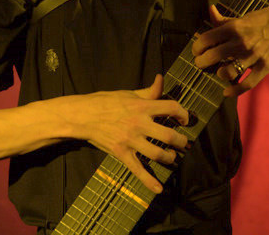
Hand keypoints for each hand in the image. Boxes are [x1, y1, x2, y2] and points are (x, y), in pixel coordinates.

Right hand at [60, 74, 188, 193]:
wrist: (84, 115)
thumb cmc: (106, 101)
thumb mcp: (129, 94)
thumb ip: (148, 91)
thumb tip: (161, 79)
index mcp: (142, 106)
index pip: (171, 107)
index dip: (183, 113)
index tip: (185, 119)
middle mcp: (139, 123)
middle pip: (169, 135)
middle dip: (181, 141)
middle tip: (183, 143)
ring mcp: (130, 140)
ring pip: (158, 154)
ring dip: (170, 158)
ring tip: (171, 156)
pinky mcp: (122, 153)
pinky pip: (138, 170)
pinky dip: (149, 182)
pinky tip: (159, 189)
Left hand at [192, 4, 268, 96]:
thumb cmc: (267, 18)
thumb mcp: (245, 17)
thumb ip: (225, 19)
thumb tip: (211, 9)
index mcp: (234, 27)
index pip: (206, 39)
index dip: (197, 47)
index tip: (196, 50)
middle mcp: (241, 42)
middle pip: (213, 56)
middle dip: (201, 62)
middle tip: (200, 63)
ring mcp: (254, 55)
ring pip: (228, 71)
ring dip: (219, 73)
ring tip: (218, 71)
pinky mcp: (265, 66)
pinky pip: (248, 83)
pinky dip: (235, 91)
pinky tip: (226, 92)